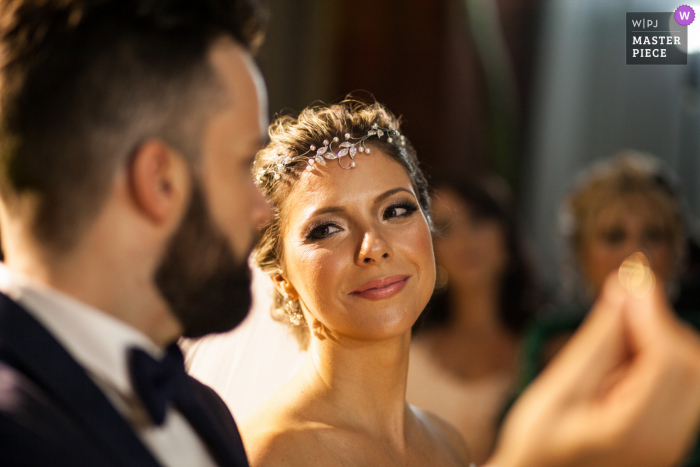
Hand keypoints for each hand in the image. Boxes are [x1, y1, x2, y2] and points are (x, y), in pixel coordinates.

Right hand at [486, 255, 699, 466]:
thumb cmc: (537, 443)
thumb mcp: (558, 388)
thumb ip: (598, 341)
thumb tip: (623, 290)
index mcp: (633, 432)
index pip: (668, 361)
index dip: (654, 313)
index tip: (630, 277)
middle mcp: (664, 442)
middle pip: (690, 365)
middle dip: (660, 322)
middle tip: (623, 295)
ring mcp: (671, 443)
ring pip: (691, 372)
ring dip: (661, 337)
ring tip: (616, 328)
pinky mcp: (669, 437)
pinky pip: (682, 385)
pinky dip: (659, 356)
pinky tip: (625, 351)